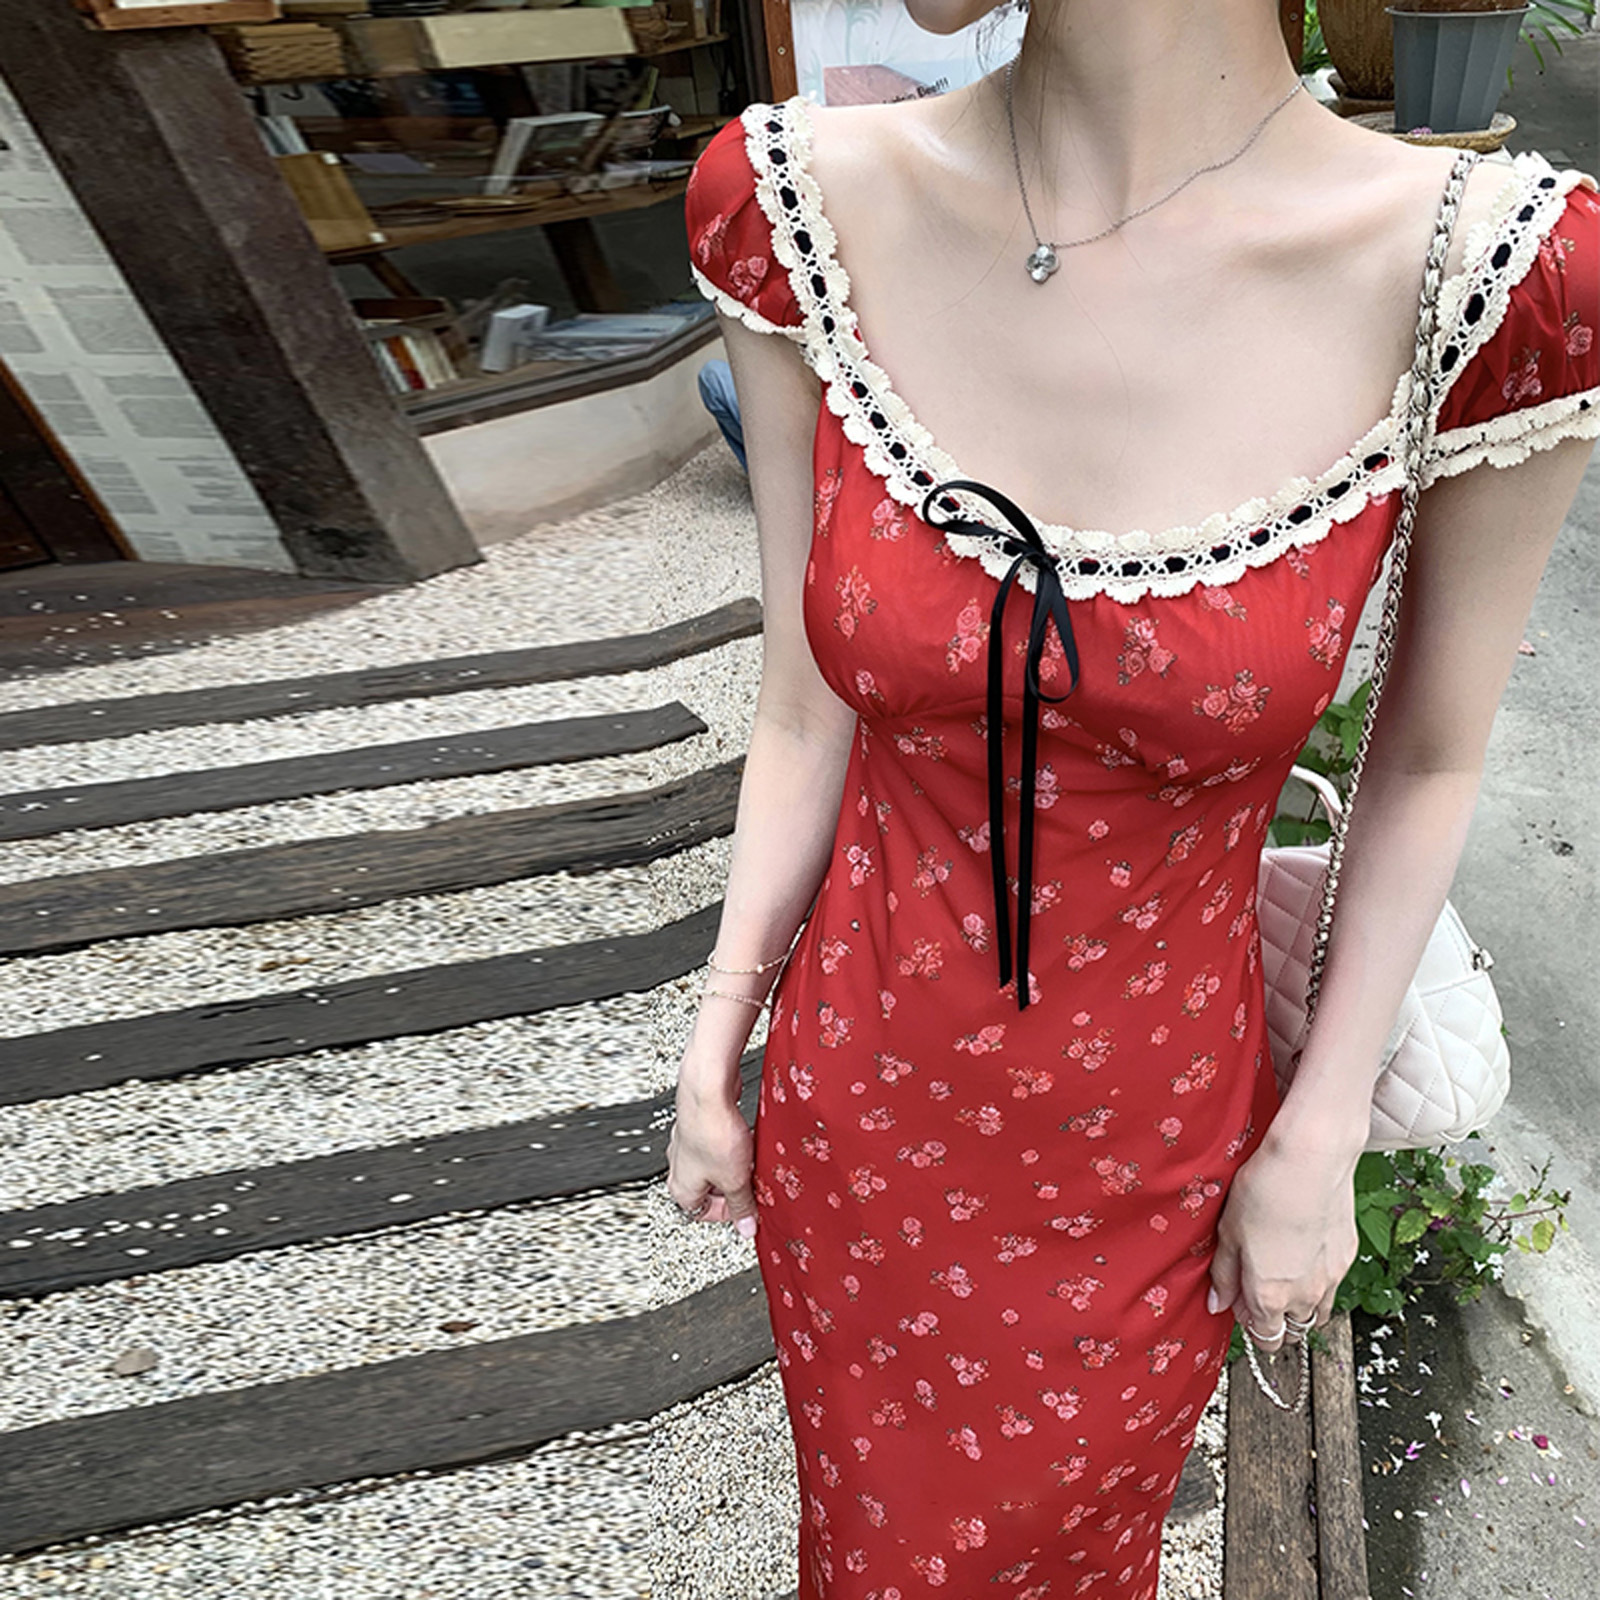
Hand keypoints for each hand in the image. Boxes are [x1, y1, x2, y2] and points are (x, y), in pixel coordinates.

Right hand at [665, 1074, 757, 1237]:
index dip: (730, 1213)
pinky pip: (720, 1144)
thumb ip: (741, 1206)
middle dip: (736, 1186)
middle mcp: (679, 1167)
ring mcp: (688, 1144)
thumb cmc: (712, 1132)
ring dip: (737, 1164)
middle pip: (711, 1188)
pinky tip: (748, 1138)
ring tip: (751, 1158)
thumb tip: (746, 1227)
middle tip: (753, 1182)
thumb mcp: (735, 1179)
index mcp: (681, 1189)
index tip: (749, 1208)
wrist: (708, 1088)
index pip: (704, 1214)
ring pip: (717, 1164)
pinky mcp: (700, 1125)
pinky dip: (735, 1144)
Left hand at [1206, 1132, 1359, 1348]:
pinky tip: (1304, 1253)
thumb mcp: (1228, 1234)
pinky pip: (1333, 1285)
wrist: (1309, 1162)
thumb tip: (1218, 1304)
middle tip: (1259, 1292)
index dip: (1250, 1325)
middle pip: (1293, 1331)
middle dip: (1276, 1322)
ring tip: (1283, 1277)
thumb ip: (1224, 1276)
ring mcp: (1331, 1279)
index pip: (1265, 1338)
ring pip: (1317, 1313)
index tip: (1240, 1305)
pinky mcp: (1348, 1257)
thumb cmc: (1263, 1193)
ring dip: (1300, 1307)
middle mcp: (1304, 1296)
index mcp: (1269, 1296)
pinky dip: (1319, 1281)